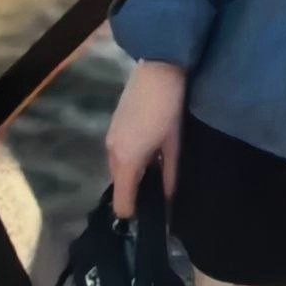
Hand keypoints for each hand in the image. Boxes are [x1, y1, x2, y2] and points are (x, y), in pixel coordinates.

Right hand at [105, 59, 186, 219]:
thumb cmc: (170, 107)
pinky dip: (132, 158)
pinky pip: (120, 152)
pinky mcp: (114, 124)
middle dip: (137, 192)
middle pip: (120, 185)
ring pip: (119, 168)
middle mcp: (111, 151)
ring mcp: (110, 136)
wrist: (159, 67)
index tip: (154, 217)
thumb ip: (170, 174)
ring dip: (135, 173)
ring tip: (160, 171)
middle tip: (161, 193)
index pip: (122, 202)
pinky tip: (152, 152)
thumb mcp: (174, 144)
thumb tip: (169, 201)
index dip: (136, 213)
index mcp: (126, 160)